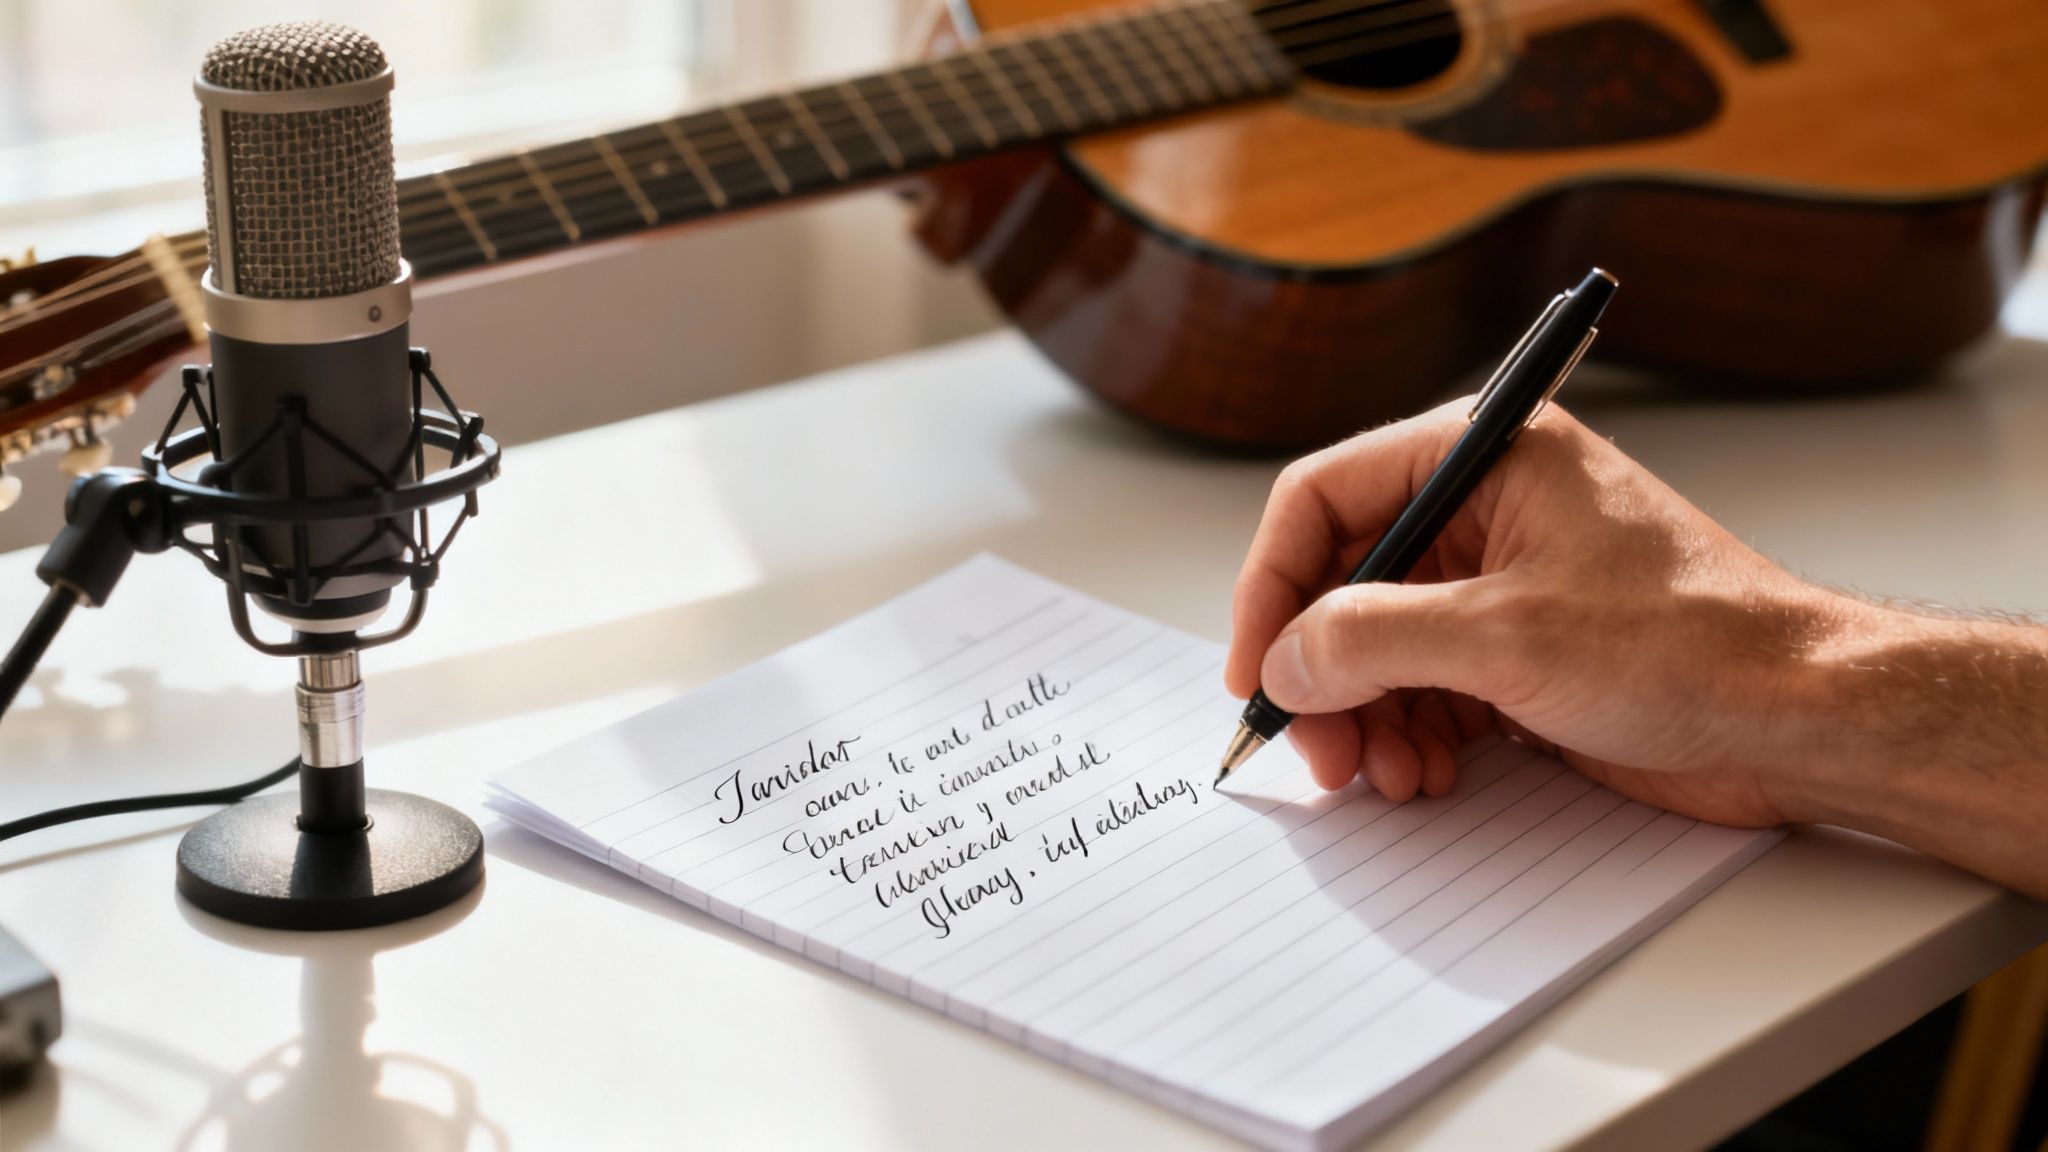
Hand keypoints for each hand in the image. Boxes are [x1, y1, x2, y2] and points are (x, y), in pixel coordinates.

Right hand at [1225, 399, 1852, 828]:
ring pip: (1377, 646)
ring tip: (1381, 774)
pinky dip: (1409, 736)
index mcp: (1482, 454)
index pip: (1323, 498)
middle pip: (1343, 582)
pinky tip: (1425, 775)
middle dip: (1320, 673)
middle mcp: (1483, 508)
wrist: (1803, 718)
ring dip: (1363, 717)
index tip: (1253, 670)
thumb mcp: (1507, 635)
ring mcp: (1500, 584)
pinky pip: (1424, 689)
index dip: (1271, 587)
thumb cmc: (1694, 643)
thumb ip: (1371, 639)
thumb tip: (1281, 661)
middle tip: (1315, 747)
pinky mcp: (1519, 652)